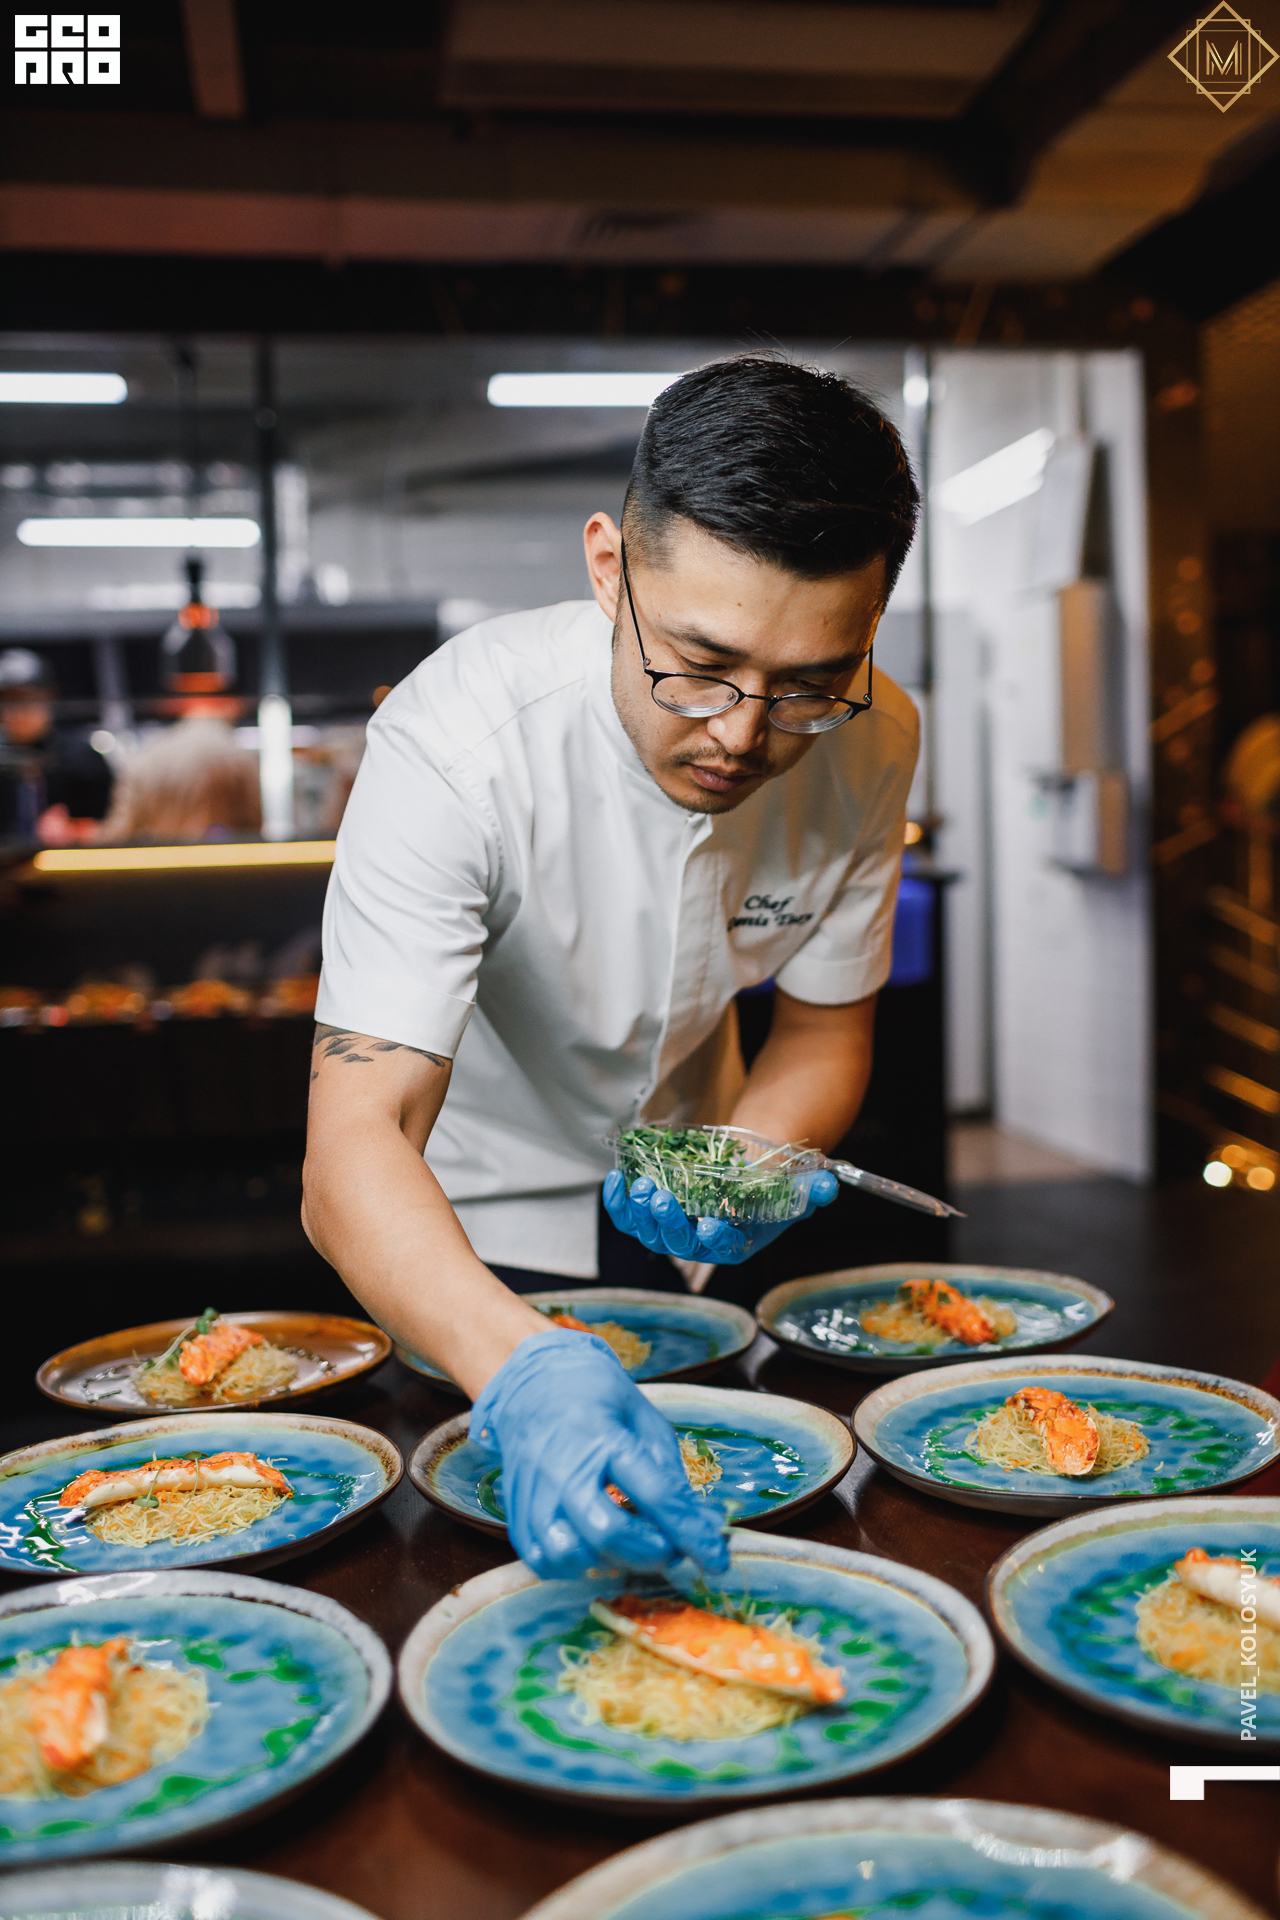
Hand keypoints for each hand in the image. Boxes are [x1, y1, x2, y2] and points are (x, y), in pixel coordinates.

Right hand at [470, 1327, 731, 1581]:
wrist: (533, 1382)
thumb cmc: (597, 1398)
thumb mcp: (644, 1420)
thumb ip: (670, 1473)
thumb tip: (703, 1526)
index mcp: (603, 1436)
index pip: (656, 1495)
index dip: (692, 1535)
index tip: (717, 1560)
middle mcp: (563, 1467)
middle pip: (609, 1533)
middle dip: (651, 1553)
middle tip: (671, 1548)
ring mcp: (535, 1493)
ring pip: (574, 1555)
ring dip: (613, 1561)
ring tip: (632, 1544)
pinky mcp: (517, 1514)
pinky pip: (546, 1561)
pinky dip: (578, 1565)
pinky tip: (597, 1548)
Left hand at [602, 1166, 837, 1265]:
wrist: (745, 1170)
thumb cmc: (771, 1185)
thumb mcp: (798, 1186)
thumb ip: (812, 1189)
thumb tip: (827, 1187)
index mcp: (735, 1244)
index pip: (723, 1249)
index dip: (715, 1239)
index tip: (710, 1225)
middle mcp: (700, 1243)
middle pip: (679, 1243)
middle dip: (668, 1222)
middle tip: (661, 1198)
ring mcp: (672, 1230)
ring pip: (649, 1232)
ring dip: (639, 1211)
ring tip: (638, 1186)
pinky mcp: (651, 1213)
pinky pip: (628, 1216)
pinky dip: (618, 1202)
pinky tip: (615, 1179)